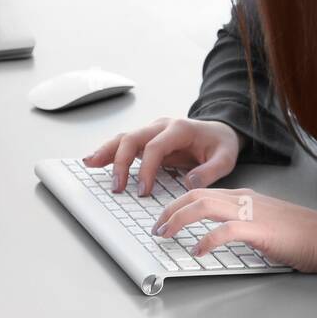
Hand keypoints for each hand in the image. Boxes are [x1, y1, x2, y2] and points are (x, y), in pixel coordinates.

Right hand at [82, 117, 240, 196]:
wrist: (220, 131)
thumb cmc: (221, 144)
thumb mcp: (226, 157)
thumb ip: (210, 171)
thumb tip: (189, 184)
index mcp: (180, 129)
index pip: (155, 147)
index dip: (146, 169)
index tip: (144, 191)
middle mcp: (162, 126)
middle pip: (133, 138)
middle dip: (121, 162)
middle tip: (117, 187)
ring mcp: (152, 131)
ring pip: (124, 138)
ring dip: (107, 152)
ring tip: (90, 165)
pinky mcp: (147, 139)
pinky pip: (124, 143)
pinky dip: (108, 151)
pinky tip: (94, 161)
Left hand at [150, 186, 316, 274]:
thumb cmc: (300, 234)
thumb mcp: (263, 222)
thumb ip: (240, 223)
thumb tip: (215, 235)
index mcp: (243, 197)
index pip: (202, 192)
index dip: (178, 204)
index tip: (164, 218)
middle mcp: (243, 199)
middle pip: (196, 194)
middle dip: (170, 209)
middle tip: (156, 227)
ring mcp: (250, 212)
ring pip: (205, 205)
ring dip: (179, 219)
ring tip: (165, 234)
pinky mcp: (259, 230)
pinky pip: (225, 231)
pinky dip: (207, 239)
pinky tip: (197, 251)